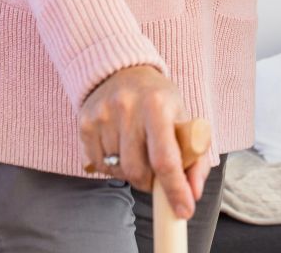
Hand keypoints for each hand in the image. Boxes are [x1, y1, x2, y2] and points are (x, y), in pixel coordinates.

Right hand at [78, 66, 209, 217]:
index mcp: (157, 104)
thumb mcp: (182, 117)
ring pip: (118, 170)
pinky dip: (113, 167)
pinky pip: (99, 165)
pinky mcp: (85, 123)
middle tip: (156, 175)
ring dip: (132, 173)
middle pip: (138, 170)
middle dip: (151, 183)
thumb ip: (194, 157)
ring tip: (138, 152)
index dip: (175, 189)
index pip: (165, 158)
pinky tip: (120, 148)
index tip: (184, 211)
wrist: (121, 69)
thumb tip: (194, 195)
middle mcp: (127, 107)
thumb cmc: (158, 99)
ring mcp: (103, 115)